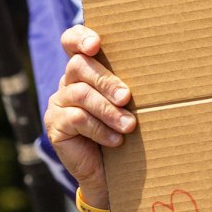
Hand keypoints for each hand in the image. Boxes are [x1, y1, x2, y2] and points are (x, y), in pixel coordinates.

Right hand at [44, 25, 135, 196]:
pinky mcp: (55, 125)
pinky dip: (100, 129)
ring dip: (108, 110)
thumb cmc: (123, 130)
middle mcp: (68, 82)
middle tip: (127, 97)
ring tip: (129, 126)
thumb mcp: (126, 105)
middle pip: (79, 66)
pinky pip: (76, 119)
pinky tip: (116, 140)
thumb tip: (155, 75)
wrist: (108, 173)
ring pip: (81, 94)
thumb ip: (126, 87)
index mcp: (85, 69)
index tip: (95, 44)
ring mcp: (58, 103)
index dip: (79, 37)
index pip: (71, 41)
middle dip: (106, 81)